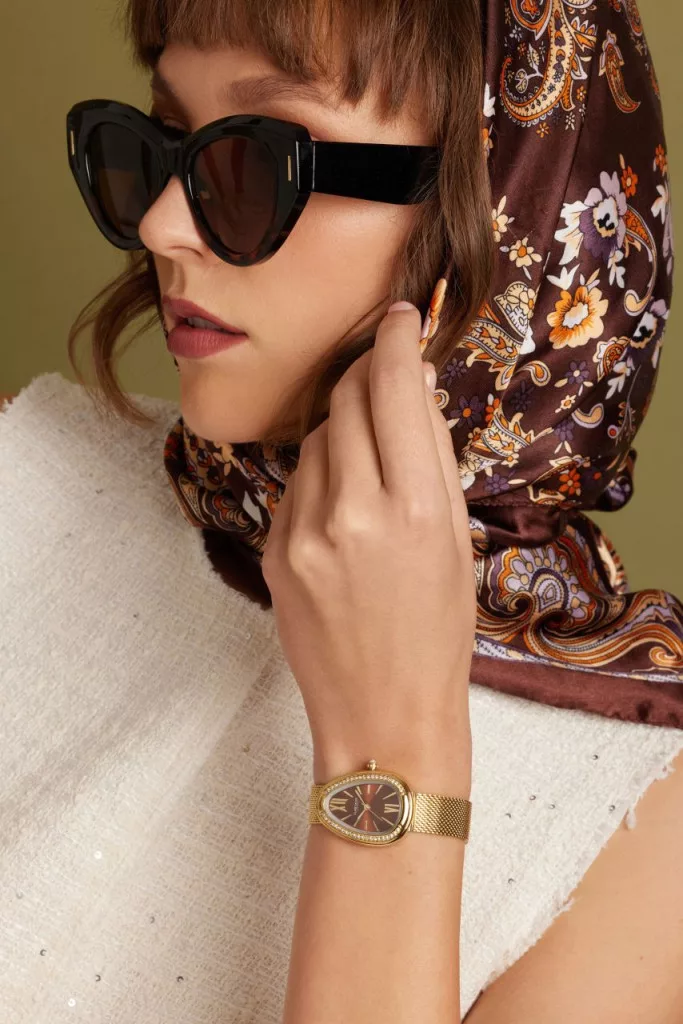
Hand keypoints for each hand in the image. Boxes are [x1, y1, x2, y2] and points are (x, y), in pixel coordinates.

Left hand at [261, 303, 474, 777]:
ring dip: (340, 430)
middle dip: (364, 377)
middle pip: (345, 399)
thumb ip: (432, 457)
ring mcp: (303, 532)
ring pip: (314, 438)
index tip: (398, 318)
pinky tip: (341, 511)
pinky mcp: (271, 550)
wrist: (382, 713)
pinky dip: (318, 477)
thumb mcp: (456, 540)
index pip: (394, 388)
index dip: (394, 340)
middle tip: (382, 378)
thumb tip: (413, 383)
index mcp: (417, 508)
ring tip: (368, 468)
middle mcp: (355, 512)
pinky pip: (294, 483)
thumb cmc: (437, 633)